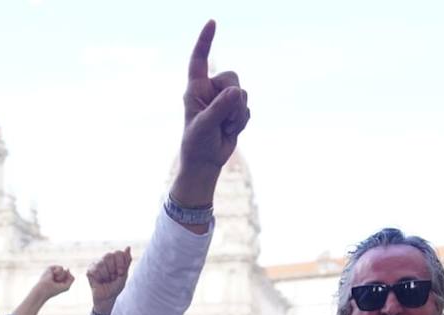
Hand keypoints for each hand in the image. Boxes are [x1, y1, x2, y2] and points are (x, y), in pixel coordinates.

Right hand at [32, 265, 74, 301]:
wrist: (44, 289)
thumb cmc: (54, 290)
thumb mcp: (67, 286)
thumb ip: (71, 278)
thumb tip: (68, 269)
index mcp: (61, 281)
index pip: (70, 278)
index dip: (67, 282)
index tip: (60, 286)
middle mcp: (58, 276)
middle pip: (68, 274)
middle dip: (64, 279)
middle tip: (56, 283)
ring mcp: (54, 272)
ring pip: (65, 271)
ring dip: (61, 277)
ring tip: (54, 279)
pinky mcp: (51, 268)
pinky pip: (61, 267)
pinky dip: (58, 272)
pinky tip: (52, 275)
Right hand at [87, 248, 131, 314]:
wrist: (108, 298)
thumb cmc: (116, 287)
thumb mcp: (124, 275)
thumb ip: (126, 261)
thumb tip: (128, 247)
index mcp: (114, 259)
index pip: (118, 253)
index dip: (120, 263)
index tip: (121, 273)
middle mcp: (105, 259)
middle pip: (109, 255)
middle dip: (113, 269)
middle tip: (113, 278)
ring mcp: (96, 264)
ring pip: (102, 263)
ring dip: (106, 275)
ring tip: (106, 280)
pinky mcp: (89, 271)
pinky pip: (95, 270)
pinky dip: (100, 278)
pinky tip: (100, 281)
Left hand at [174, 22, 249, 204]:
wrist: (206, 162)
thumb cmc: (197, 143)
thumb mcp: (205, 125)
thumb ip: (220, 108)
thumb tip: (237, 92)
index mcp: (195, 88)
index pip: (199, 60)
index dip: (205, 41)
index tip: (212, 23)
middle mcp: (210, 90)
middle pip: (233, 78)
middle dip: (233, 99)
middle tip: (223, 120)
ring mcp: (224, 99)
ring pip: (243, 94)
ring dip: (237, 115)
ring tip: (224, 128)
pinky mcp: (235, 110)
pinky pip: (247, 108)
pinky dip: (241, 121)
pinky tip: (230, 131)